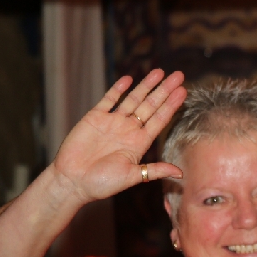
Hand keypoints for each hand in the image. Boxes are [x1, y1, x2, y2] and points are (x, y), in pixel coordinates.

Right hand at [51, 70, 186, 203]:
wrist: (72, 181)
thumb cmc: (102, 184)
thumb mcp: (132, 177)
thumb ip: (155, 170)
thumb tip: (180, 174)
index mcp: (139, 143)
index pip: (160, 119)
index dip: (171, 106)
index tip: (184, 92)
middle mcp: (128, 130)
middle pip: (150, 106)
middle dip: (164, 90)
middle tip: (179, 75)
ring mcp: (112, 122)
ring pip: (133, 99)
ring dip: (146, 85)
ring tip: (159, 72)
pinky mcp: (94, 118)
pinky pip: (108, 100)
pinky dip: (118, 89)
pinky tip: (129, 79)